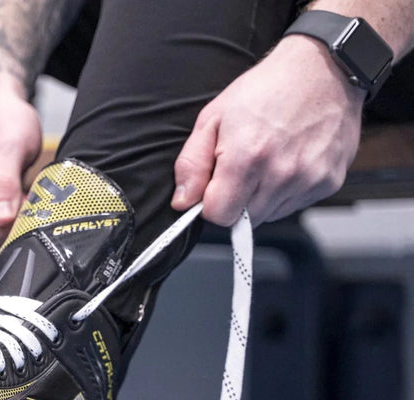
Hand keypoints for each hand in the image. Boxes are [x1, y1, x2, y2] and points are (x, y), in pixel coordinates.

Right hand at [0, 75, 42, 243]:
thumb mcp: (8, 144)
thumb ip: (3, 183)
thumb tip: (0, 220)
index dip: (9, 227)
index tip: (25, 204)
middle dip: (12, 220)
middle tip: (24, 188)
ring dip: (12, 214)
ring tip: (17, 183)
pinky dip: (7, 211)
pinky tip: (10, 190)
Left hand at [172, 35, 364, 226]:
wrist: (325, 67)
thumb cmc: (266, 89)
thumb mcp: (214, 117)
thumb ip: (192, 164)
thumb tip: (183, 202)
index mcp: (247, 157)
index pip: (219, 215)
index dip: (212, 203)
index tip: (217, 183)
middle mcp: (280, 173)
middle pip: (243, 219)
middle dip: (236, 200)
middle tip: (244, 167)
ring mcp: (308, 179)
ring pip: (269, 215)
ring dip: (261, 197)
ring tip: (268, 160)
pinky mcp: (328, 182)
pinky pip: (294, 205)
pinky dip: (286, 192)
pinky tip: (289, 161)